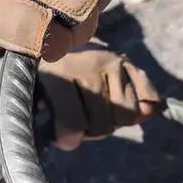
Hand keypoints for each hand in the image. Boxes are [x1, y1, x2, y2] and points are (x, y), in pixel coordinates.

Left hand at [38, 48, 159, 150]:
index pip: (74, 123)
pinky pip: (147, 100)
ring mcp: (112, 62)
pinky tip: (120, 106)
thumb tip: (71, 140)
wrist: (54, 43)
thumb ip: (52, 121)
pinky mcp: (127, 63)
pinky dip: (140, 110)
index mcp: (58, 74)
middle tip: (79, 119)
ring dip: (113, 120)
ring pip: (127, 115)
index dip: (69, 140)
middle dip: (92, 131)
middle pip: (103, 124)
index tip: (63, 138)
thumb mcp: (35, 98)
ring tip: (95, 108)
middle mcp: (88, 64)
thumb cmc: (42, 81)